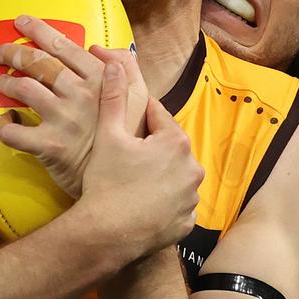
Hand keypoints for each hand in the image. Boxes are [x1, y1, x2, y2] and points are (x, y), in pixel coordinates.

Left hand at [0, 15, 146, 195]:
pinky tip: (3, 121)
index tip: (21, 22)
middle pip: (37, 63)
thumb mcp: (139, 96)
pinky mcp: (50, 146)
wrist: (125, 180)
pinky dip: (2, 124)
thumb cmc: (127, 136)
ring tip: (1, 83)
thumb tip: (98, 47)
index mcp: (100, 79)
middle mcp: (81, 95)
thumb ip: (126, 66)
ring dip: (6, 83)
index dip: (38, 30)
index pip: (62, 46)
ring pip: (23, 89)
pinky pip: (14, 132)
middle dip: (11, 51)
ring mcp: (64, 120)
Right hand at [76, 61, 201, 257]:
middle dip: (151, 148)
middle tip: (126, 155)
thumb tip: (115, 64)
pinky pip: (177, 206)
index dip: (139, 118)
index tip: (125, 124)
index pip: (159, 118)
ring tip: (134, 181)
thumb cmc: (107, 181)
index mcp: (176, 142)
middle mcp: (192, 168)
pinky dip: (164, 204)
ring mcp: (192, 198)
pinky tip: (144, 205)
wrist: (106, 233)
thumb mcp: (108, 135)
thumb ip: (114, 97)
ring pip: (175, 177)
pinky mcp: (187, 223)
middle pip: (169, 148)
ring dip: (160, 176)